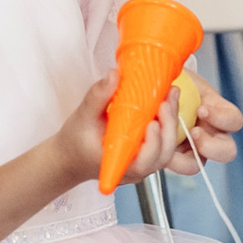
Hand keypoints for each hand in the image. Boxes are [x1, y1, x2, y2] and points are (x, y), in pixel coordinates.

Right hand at [53, 69, 164, 188]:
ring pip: (167, 148)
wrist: (71, 155)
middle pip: (163, 154)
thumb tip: (115, 74)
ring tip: (171, 95)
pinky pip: (163, 141)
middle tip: (166, 101)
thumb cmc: (75, 141)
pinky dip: (167, 122)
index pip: (144, 163)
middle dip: (168, 126)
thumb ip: (98, 96)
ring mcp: (144, 163)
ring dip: (171, 122)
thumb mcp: (82, 116)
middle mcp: (136, 168)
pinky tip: (168, 101)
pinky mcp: (147, 153)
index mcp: (119, 164)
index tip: (153, 122)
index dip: (153, 144)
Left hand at [159, 72, 241, 176]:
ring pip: (198, 165)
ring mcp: (191, 149)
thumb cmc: (166, 79)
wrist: (145, 89)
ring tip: (170, 146)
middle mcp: (210, 133)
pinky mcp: (171, 157)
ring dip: (186, 159)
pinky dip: (164, 159)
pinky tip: (153, 144)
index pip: (234, 120)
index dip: (222, 118)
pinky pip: (172, 166)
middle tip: (194, 133)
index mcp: (217, 112)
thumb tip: (171, 74)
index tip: (202, 110)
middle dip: (212, 146)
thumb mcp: (177, 73)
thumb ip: (179, 74)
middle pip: (227, 151)